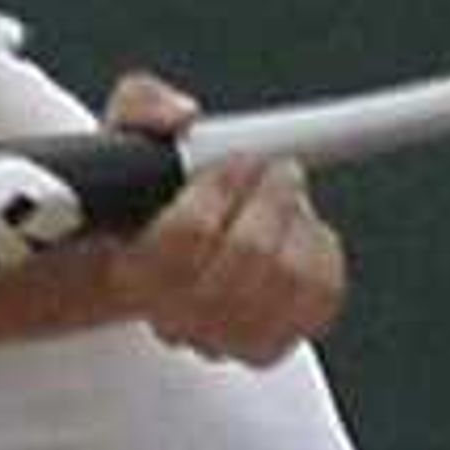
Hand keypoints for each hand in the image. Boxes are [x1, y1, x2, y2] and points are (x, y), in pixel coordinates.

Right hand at [101, 69, 349, 365]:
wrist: (162, 260)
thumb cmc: (147, 199)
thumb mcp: (130, 137)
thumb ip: (144, 108)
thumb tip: (179, 115)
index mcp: (130, 267)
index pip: (184, 241)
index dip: (220, 191)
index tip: (233, 160)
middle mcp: (176, 317)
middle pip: (244, 260)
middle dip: (267, 200)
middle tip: (270, 167)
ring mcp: (227, 337)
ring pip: (286, 283)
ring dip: (294, 223)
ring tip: (281, 191)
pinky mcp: (276, 340)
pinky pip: (320, 297)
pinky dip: (320, 252)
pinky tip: (297, 229)